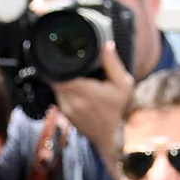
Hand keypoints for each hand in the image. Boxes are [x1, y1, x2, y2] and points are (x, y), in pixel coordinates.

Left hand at [52, 43, 135, 168]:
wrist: (108, 134)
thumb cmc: (117, 108)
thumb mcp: (123, 84)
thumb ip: (113, 64)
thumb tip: (106, 45)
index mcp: (87, 92)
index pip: (63, 74)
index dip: (61, 63)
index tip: (65, 53)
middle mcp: (73, 101)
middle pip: (57, 79)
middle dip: (60, 68)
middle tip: (67, 58)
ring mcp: (66, 108)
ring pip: (55, 87)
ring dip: (60, 78)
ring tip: (69, 69)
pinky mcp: (63, 112)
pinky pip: (57, 94)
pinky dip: (61, 87)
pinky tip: (70, 81)